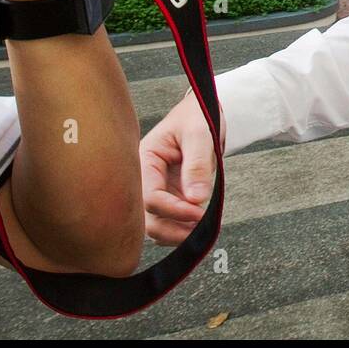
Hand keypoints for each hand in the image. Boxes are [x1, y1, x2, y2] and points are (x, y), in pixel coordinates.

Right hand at [140, 91, 225, 244]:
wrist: (204, 114)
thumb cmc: (198, 116)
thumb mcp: (199, 134)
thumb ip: (197, 165)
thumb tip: (196, 199)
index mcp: (144, 159)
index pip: (150, 196)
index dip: (174, 209)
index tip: (198, 213)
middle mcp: (145, 178)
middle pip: (146, 217)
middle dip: (171, 229)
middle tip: (199, 232)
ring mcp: (156, 189)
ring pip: (155, 224)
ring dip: (175, 233)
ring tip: (200, 231)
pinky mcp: (168, 196)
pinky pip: (167, 221)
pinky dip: (180, 230)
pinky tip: (198, 228)